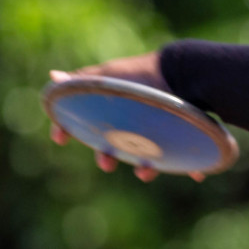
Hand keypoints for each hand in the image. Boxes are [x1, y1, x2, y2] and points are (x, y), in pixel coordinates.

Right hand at [48, 52, 202, 181]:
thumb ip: (82, 83)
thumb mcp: (111, 77)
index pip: (88, 118)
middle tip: (106, 164)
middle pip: (116, 142)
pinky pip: (187, 155)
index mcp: (114, 103)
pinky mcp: (185, 132)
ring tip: (146, 173)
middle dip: (107, 156)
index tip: (60, 139)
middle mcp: (135, 116)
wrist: (185, 73)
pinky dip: (191, 168)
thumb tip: (52, 78)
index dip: (71, 127)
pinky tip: (196, 175)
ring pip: (149, 154)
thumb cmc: (144, 75)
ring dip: (146, 168)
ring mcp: (160, 126)